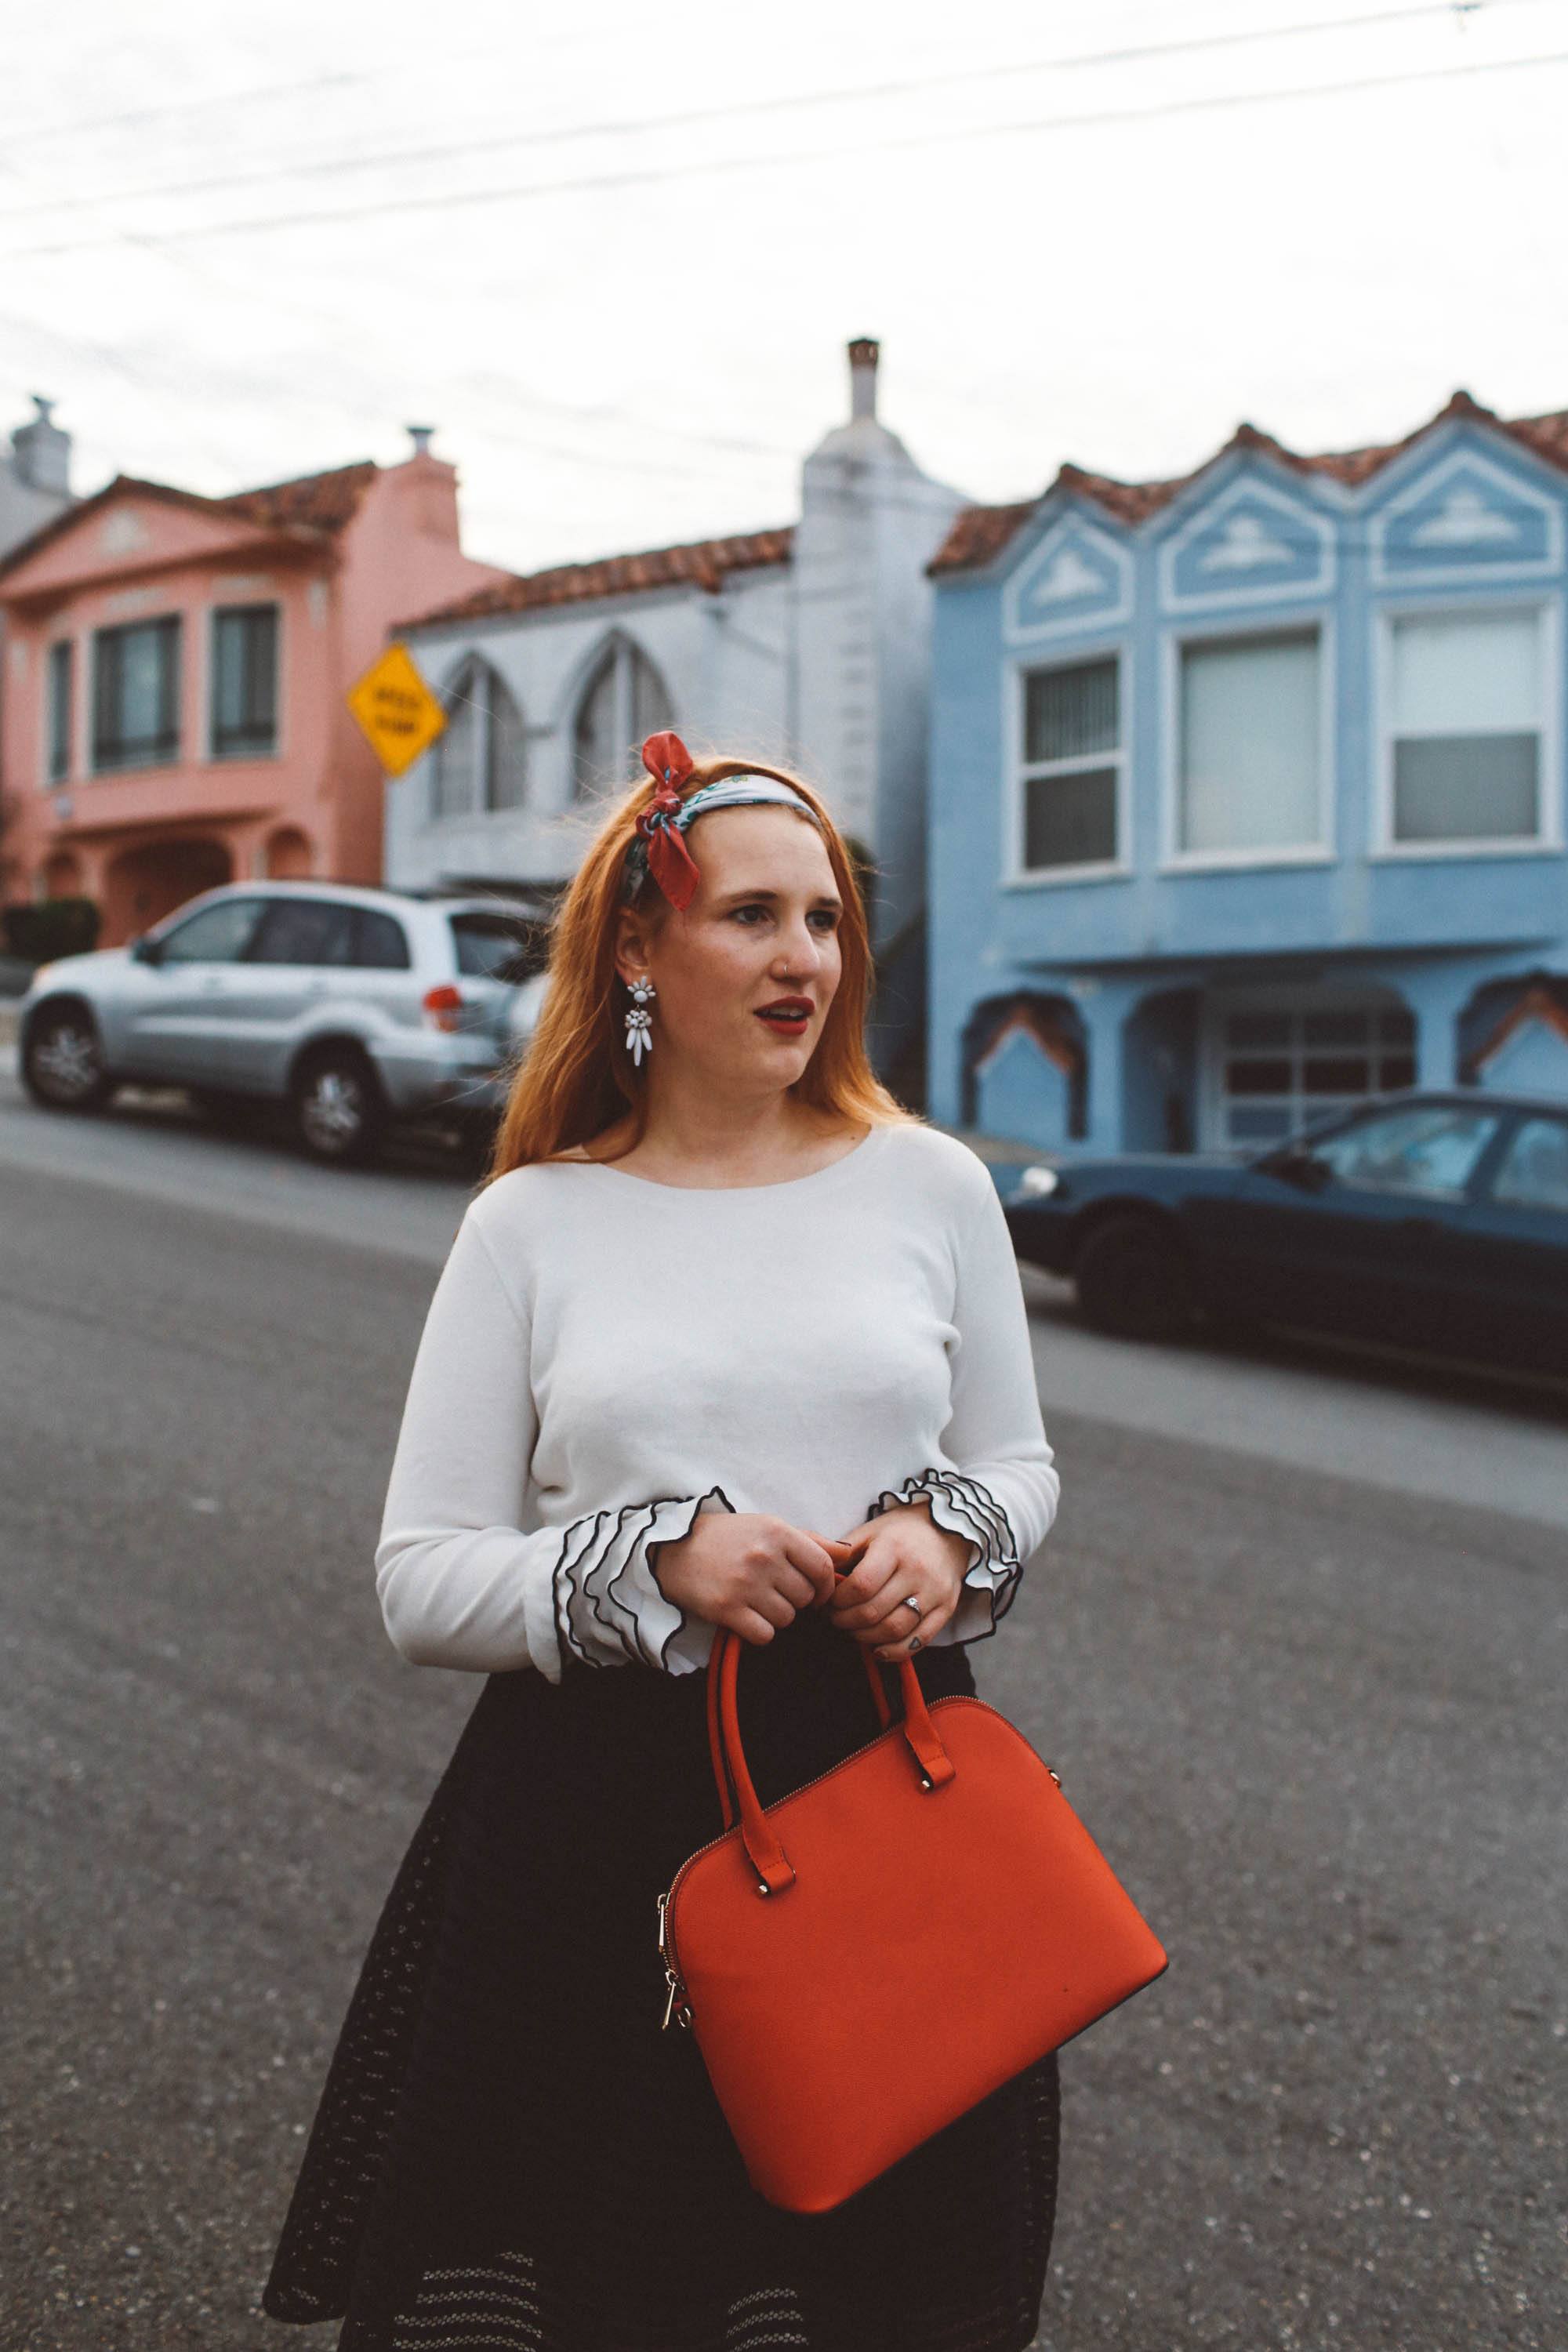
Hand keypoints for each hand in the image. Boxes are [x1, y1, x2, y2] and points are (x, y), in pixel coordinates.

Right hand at [651, 1512, 844, 1646]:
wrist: (672, 1549)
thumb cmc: (727, 1538)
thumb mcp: (767, 1527)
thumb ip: (809, 1541)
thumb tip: (847, 1554)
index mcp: (777, 1532)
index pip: (822, 1567)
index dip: (825, 1587)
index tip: (817, 1594)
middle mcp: (763, 1556)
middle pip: (805, 1597)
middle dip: (797, 1601)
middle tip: (777, 1594)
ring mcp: (745, 1584)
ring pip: (787, 1618)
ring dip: (778, 1616)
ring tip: (758, 1601)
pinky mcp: (726, 1609)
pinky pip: (764, 1634)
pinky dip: (760, 1631)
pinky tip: (747, 1616)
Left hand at [822, 1502, 972, 1660]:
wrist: (949, 1531)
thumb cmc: (901, 1532)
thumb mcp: (870, 1532)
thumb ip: (843, 1554)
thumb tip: (818, 1578)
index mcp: (894, 1548)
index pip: (861, 1586)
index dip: (837, 1600)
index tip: (827, 1601)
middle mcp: (918, 1571)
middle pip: (874, 1611)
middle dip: (845, 1621)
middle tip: (834, 1618)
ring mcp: (935, 1592)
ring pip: (894, 1630)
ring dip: (865, 1637)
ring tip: (853, 1630)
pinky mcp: (946, 1609)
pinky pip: (919, 1640)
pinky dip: (895, 1651)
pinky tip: (877, 1649)